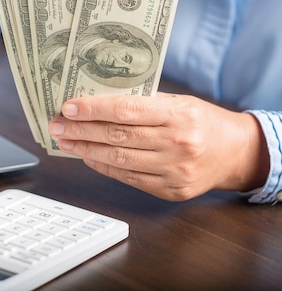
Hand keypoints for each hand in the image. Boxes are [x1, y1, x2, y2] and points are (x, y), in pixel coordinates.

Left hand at [48, 93, 269, 200]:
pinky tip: (87, 156)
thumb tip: (96, 99)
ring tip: (65, 141)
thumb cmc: (201, 121)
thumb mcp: (178, 102)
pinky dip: (103, 166)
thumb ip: (143, 102)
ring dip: (85, 150)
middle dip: (81, 130)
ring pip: (118, 159)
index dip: (93, 109)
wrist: (234, 153)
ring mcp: (174, 171)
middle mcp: (177, 144)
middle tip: (56, 125)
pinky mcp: (171, 191)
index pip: (127, 110)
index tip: (68, 107)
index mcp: (179, 115)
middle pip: (117, 136)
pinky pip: (128, 178)